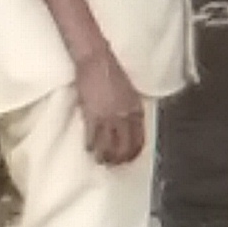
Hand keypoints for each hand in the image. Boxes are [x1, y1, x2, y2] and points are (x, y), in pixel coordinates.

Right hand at [72, 51, 149, 167]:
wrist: (97, 62)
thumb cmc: (112, 74)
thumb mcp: (129, 93)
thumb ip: (129, 109)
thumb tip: (126, 124)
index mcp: (136, 110)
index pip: (139, 139)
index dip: (134, 152)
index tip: (128, 159)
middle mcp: (125, 116)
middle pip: (124, 146)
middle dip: (119, 158)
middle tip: (113, 164)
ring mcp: (108, 117)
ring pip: (108, 145)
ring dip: (104, 155)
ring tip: (100, 160)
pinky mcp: (92, 114)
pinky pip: (92, 136)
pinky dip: (90, 145)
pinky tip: (88, 149)